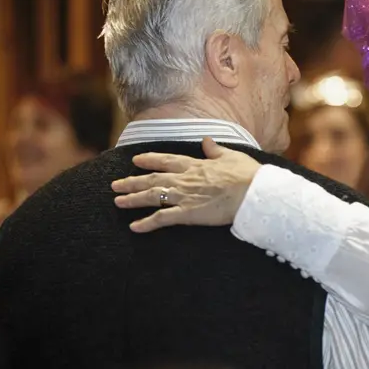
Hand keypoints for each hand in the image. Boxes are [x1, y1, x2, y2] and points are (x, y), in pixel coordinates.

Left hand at [111, 138, 261, 231]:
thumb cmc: (246, 175)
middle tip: (115, 185)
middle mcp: (184, 179)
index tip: (136, 161)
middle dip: (132, 181)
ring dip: (133, 199)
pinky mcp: (187, 214)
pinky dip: (147, 223)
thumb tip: (207, 141)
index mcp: (195, 165)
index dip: (150, 160)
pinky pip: (162, 218)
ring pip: (152, 196)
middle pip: (152, 179)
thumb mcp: (231, 156)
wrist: (253, 193)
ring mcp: (184, 196)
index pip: (166, 160)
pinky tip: (134, 227)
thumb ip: (215, 150)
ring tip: (117, 202)